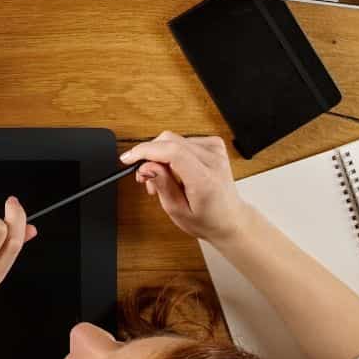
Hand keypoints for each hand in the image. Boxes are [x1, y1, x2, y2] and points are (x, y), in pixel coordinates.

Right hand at [120, 132, 250, 242]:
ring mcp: (215, 150)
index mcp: (204, 179)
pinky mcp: (214, 145)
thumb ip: (161, 185)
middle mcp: (213, 160)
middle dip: (149, 155)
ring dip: (160, 155)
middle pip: (169, 141)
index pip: (172, 151)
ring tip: (161, 178)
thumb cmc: (207, 219)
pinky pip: (182, 140)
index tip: (129, 158)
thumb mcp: (177, 210)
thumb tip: (146, 165)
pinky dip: (172, 152)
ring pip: (173, 139)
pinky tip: (174, 169)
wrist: (229, 218)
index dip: (145, 151)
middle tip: (143, 176)